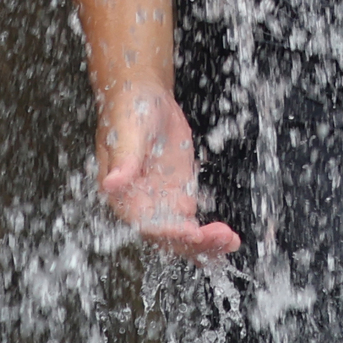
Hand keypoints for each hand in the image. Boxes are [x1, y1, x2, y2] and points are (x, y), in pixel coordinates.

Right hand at [96, 82, 240, 257]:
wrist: (144, 97)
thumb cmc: (129, 111)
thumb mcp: (127, 131)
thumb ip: (124, 159)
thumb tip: (111, 184)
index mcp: (121, 194)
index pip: (144, 222)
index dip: (168, 231)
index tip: (191, 232)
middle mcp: (139, 206)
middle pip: (166, 237)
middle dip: (195, 243)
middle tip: (223, 238)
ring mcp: (160, 204)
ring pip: (181, 236)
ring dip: (206, 244)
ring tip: (231, 242)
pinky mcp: (177, 197)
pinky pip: (191, 224)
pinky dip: (208, 236)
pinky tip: (228, 242)